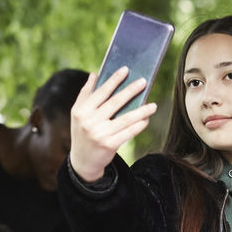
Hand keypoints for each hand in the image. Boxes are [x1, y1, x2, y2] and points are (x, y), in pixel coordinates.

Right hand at [69, 68, 157, 182]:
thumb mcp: (78, 114)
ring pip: (125, 118)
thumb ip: (85, 94)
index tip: (126, 70)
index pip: (101, 92)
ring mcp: (100, 134)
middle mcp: (89, 121)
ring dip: (141, 111)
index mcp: (81, 110)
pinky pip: (128, 132)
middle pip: (114, 102)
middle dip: (130, 91)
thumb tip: (94, 74)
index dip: (114, 80)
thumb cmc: (82, 132)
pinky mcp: (109, 145)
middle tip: (143, 82)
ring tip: (153, 105)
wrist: (82, 161)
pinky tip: (146, 120)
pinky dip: (138, 126)